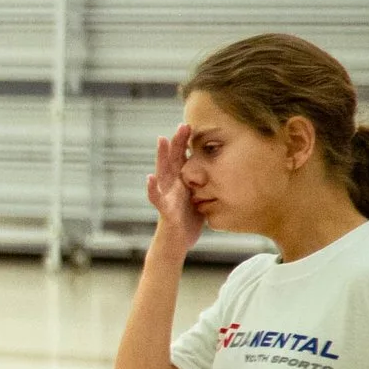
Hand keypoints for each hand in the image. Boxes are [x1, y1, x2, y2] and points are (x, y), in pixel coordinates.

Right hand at [146, 124, 202, 252]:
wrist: (175, 244)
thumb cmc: (187, 222)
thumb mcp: (198, 198)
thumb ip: (202, 184)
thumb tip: (219, 171)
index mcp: (181, 181)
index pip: (183, 158)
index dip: (186, 142)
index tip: (192, 125)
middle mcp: (171, 186)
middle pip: (173, 160)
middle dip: (177, 142)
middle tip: (183, 124)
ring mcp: (166, 196)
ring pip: (162, 172)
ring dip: (161, 157)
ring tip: (162, 141)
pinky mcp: (164, 210)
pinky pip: (156, 198)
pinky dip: (152, 188)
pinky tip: (150, 178)